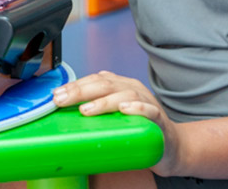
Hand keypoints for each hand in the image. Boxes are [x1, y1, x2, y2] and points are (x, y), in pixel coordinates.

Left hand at [53, 70, 182, 176]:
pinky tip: (124, 109)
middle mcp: (133, 89)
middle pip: (105, 84)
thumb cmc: (137, 129)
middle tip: (62, 100)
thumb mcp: (114, 115)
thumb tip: (65, 109)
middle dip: (80, 91)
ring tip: (86, 109)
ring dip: (104, 101)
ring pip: (125, 94)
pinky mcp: (159, 119)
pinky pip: (149, 110)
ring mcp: (147, 102)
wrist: (171, 147)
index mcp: (120, 86)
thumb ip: (96, 107)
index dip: (74, 85)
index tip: (56, 95)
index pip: (95, 80)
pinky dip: (137, 108)